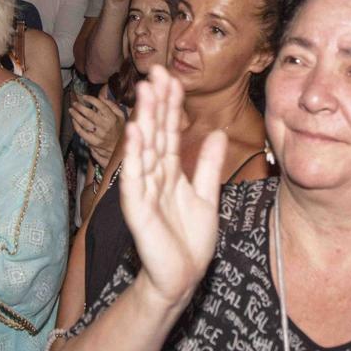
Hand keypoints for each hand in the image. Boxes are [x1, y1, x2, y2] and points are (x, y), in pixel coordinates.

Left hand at [69, 92, 126, 170]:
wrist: (118, 149)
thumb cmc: (119, 130)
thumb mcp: (120, 116)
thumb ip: (111, 104)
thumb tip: (102, 94)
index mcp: (112, 118)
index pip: (101, 106)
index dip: (91, 99)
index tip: (84, 96)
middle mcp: (105, 126)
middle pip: (90, 114)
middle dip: (80, 107)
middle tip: (75, 103)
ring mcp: (99, 135)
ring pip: (84, 123)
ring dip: (76, 115)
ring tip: (71, 110)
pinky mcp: (93, 142)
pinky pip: (81, 132)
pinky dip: (76, 125)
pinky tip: (73, 120)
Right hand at [118, 67, 225, 313]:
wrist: (182, 277)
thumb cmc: (190, 241)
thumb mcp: (207, 196)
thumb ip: (208, 165)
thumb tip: (215, 133)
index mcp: (170, 172)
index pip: (169, 130)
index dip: (171, 104)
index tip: (172, 77)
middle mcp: (154, 176)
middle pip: (155, 133)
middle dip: (155, 103)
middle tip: (156, 72)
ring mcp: (144, 191)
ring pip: (144, 149)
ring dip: (143, 120)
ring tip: (145, 93)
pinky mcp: (138, 209)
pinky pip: (135, 178)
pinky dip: (134, 156)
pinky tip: (135, 133)